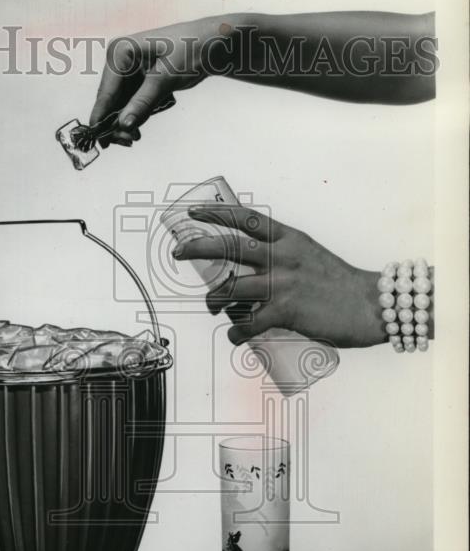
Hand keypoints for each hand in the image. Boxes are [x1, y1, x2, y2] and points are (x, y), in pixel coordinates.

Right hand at [89, 16, 232, 146]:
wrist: (212, 44)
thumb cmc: (191, 50)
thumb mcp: (166, 78)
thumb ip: (143, 102)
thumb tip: (123, 125)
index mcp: (120, 52)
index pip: (106, 91)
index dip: (102, 117)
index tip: (100, 139)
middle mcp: (119, 62)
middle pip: (109, 102)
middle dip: (116, 123)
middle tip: (129, 142)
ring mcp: (128, 72)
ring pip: (119, 106)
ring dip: (126, 123)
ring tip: (135, 138)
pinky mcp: (138, 82)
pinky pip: (131, 105)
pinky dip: (136, 117)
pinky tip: (141, 127)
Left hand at [173, 206, 386, 348]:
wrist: (372, 305)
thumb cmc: (339, 284)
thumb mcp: (309, 255)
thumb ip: (282, 256)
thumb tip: (250, 269)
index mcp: (289, 239)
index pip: (246, 219)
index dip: (216, 214)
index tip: (193, 213)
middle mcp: (282, 257)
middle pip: (229, 247)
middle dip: (198, 247)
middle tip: (178, 252)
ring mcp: (282, 284)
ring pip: (230, 289)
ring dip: (214, 300)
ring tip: (213, 307)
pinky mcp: (285, 312)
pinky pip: (247, 324)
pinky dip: (236, 333)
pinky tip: (236, 336)